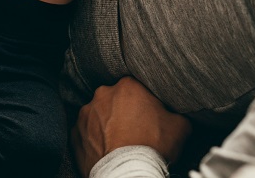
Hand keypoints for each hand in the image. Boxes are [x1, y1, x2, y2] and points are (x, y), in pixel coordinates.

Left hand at [71, 77, 191, 176]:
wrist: (127, 173)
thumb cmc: (152, 147)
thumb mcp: (180, 126)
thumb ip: (176, 112)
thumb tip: (176, 113)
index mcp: (128, 86)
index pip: (137, 87)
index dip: (144, 102)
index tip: (148, 115)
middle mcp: (103, 94)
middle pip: (116, 99)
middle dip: (123, 111)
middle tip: (134, 129)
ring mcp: (86, 113)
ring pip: (99, 115)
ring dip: (107, 124)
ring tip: (119, 142)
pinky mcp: (74, 133)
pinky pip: (86, 132)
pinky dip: (94, 139)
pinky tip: (106, 149)